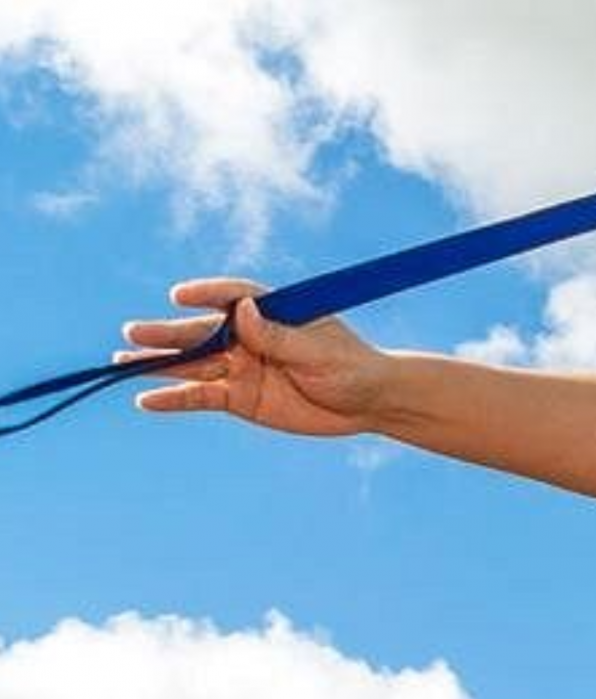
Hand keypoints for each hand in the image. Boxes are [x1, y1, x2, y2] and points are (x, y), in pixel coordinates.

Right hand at [119, 279, 388, 435]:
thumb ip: (280, 336)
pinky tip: (147, 400)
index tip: (180, 296)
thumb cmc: (351, 367)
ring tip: (123, 361)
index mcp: (273, 311)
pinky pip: (202, 396)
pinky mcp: (240, 397)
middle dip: (169, 332)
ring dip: (160, 363)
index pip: (234, 296)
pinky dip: (175, 398)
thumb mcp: (318, 351)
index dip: (207, 295)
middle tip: (133, 331)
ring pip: (194, 364)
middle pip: (202, 331)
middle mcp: (250, 335)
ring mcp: (241, 366)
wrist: (368, 403)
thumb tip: (244, 312)